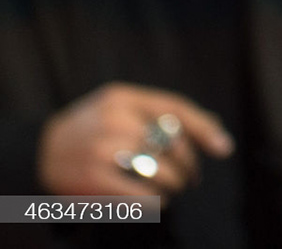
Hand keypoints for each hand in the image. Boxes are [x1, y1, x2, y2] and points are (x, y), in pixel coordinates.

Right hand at [38, 84, 232, 201]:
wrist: (39, 150)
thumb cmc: (93, 127)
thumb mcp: (122, 107)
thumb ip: (163, 115)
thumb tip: (217, 137)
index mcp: (124, 98)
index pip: (175, 109)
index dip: (203, 130)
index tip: (224, 148)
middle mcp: (114, 119)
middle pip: (170, 143)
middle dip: (188, 165)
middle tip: (191, 177)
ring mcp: (101, 149)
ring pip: (158, 169)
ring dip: (173, 184)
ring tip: (174, 189)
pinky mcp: (91, 179)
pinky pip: (136, 193)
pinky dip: (154, 201)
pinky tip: (157, 202)